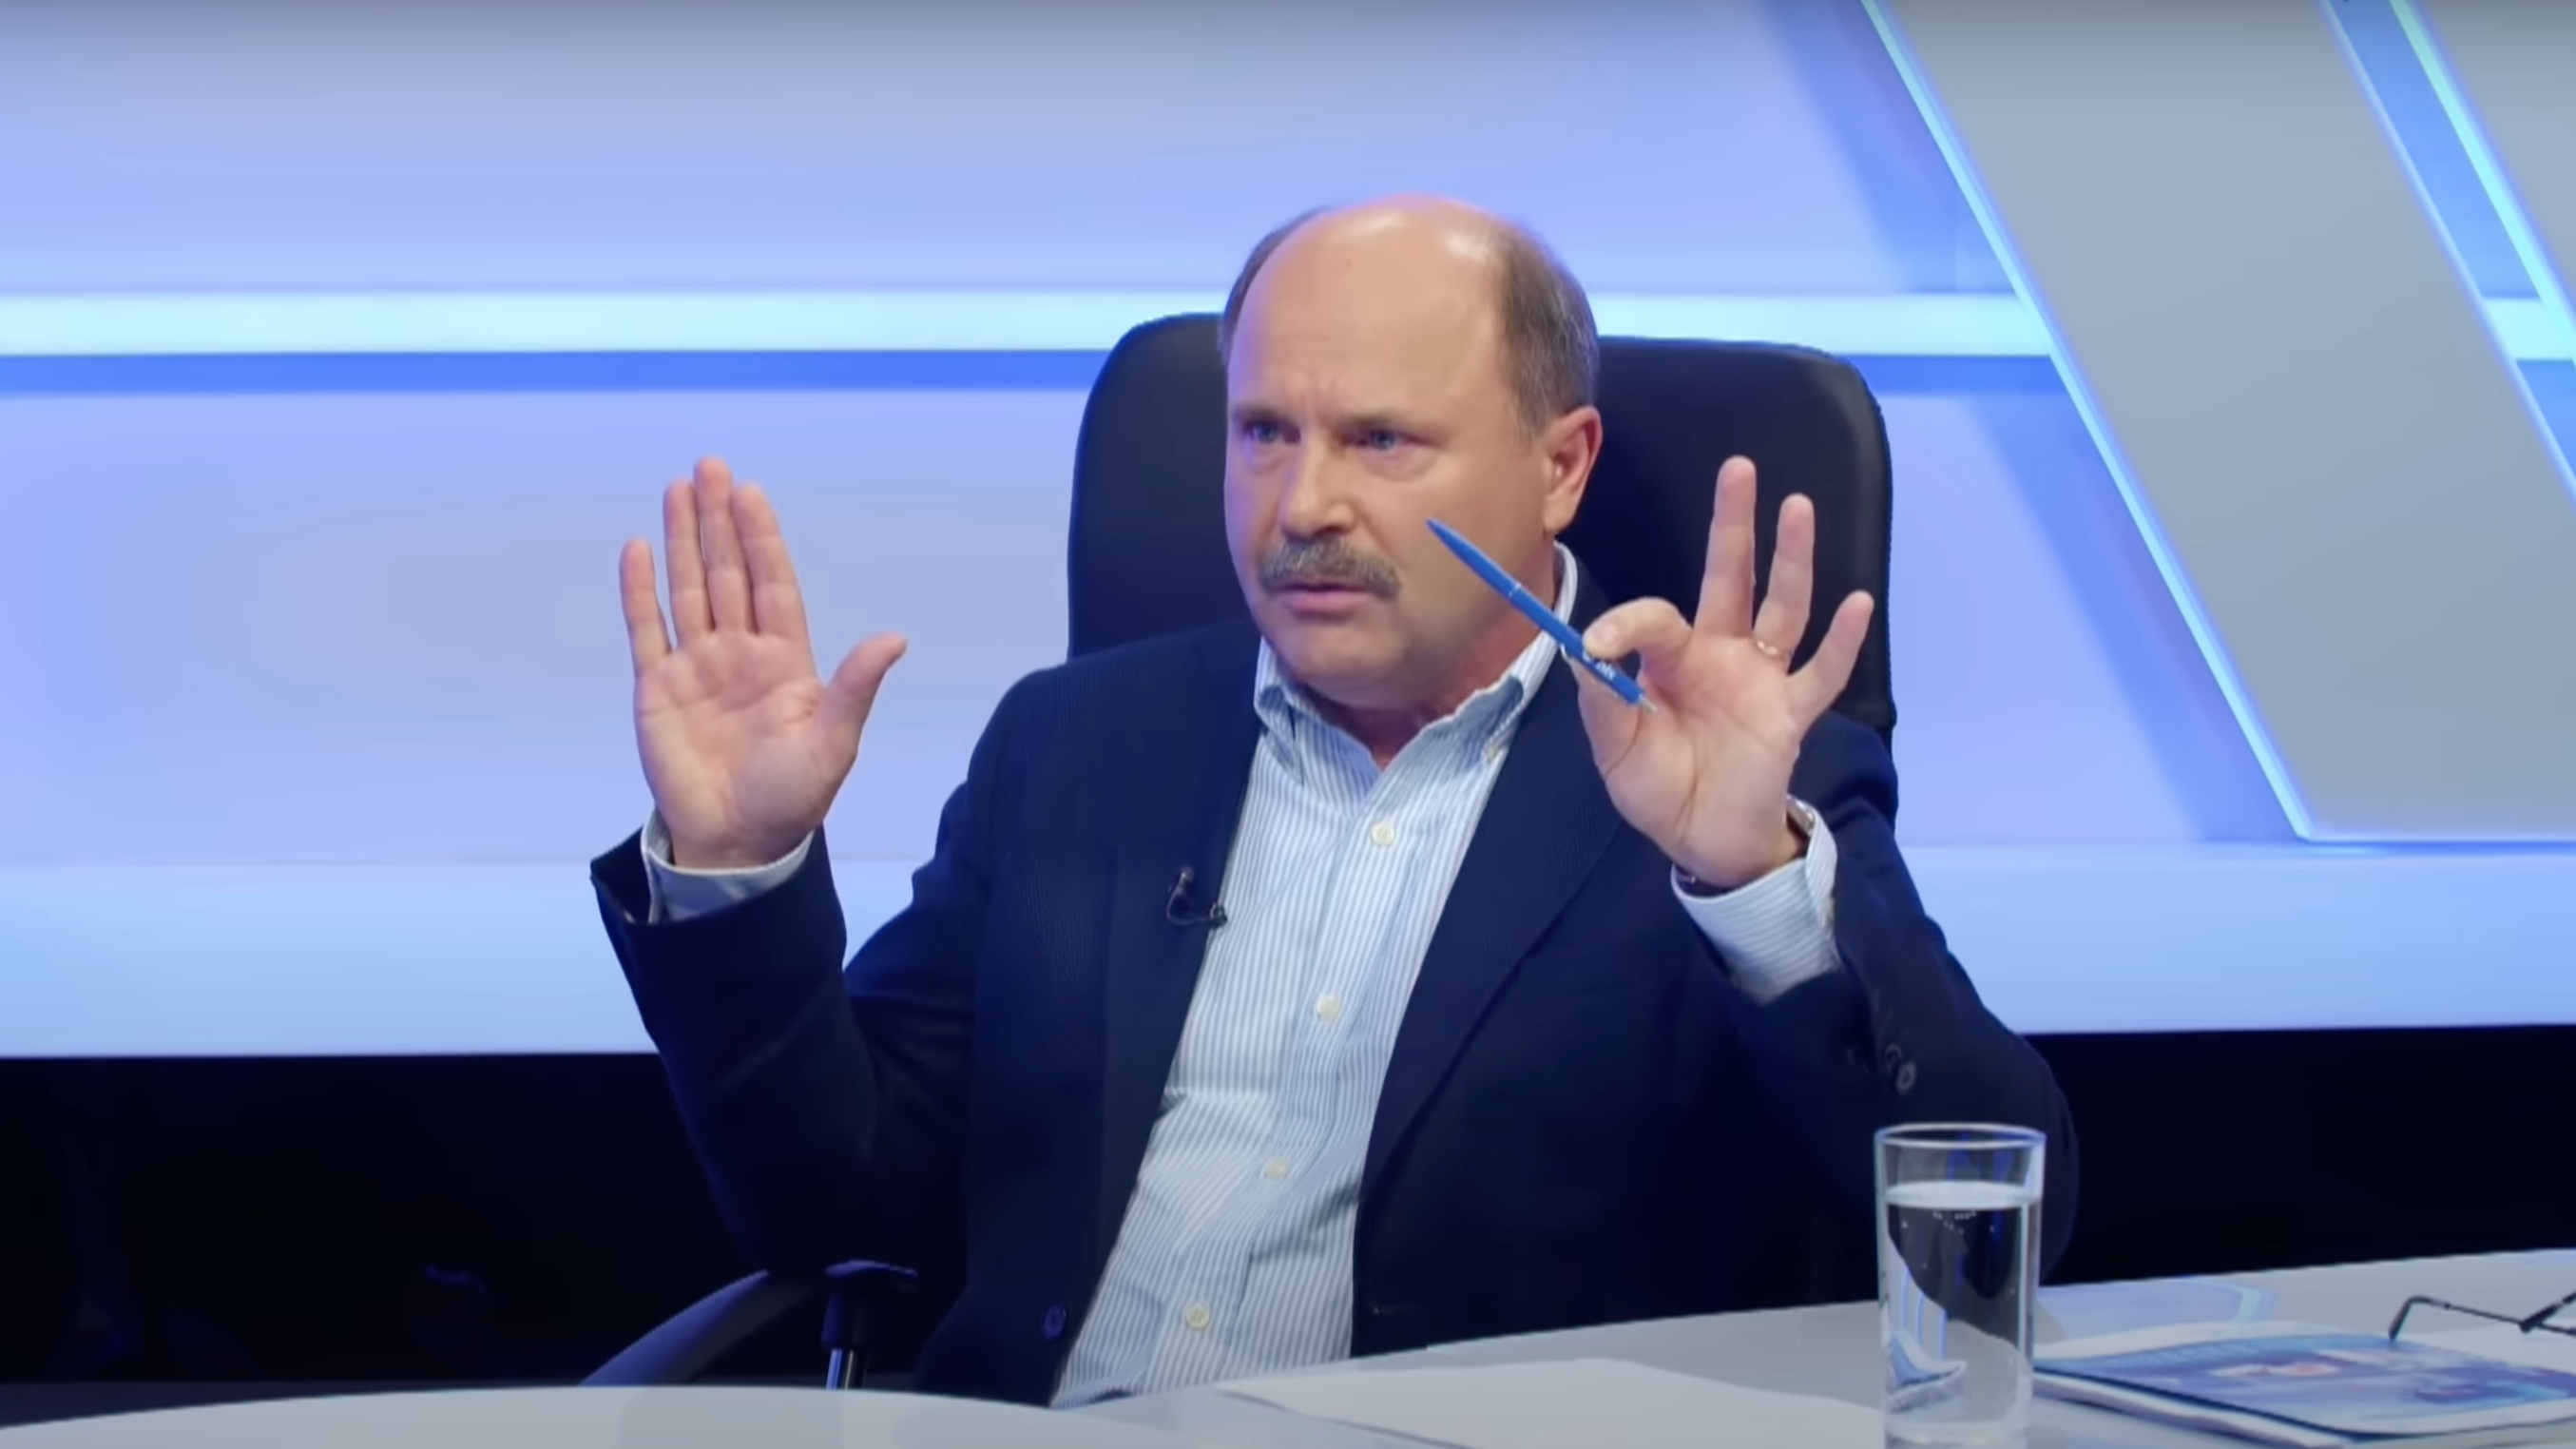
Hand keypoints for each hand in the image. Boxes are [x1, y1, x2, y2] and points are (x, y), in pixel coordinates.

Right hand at [620, 458, 905, 869]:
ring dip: (682, 541)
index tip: (751, 493)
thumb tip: (894, 637)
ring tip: (677, 490)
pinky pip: (648, 630)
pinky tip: (639, 549)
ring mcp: (697, 667)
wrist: (739, 841)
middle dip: (718, 522)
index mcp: (785, 660)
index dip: (761, 539)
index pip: (773, 584)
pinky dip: (640, 591)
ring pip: (688, 590)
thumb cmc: (793, 796)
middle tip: (711, 467)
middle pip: (727, 573)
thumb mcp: (834, 742)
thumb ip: (855, 687)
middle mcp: (740, 653)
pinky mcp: (658, 689)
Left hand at [1575, 456, 1873, 889]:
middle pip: (1730, 578)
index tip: (1597, 644)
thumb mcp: (1616, 751)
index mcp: (1672, 660)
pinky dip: (1842, 642)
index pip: (1657, 619)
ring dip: (1793, 560)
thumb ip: (1603, 702)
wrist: (1703, 842)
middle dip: (1733, 524)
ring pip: (1783, 609)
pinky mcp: (1791, 715)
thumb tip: (1580, 647)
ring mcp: (1761, 681)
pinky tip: (1858, 603)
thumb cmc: (1659, 789)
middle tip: (1738, 468)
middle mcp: (1721, 656)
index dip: (1627, 624)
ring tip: (1798, 506)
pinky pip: (1822, 675)